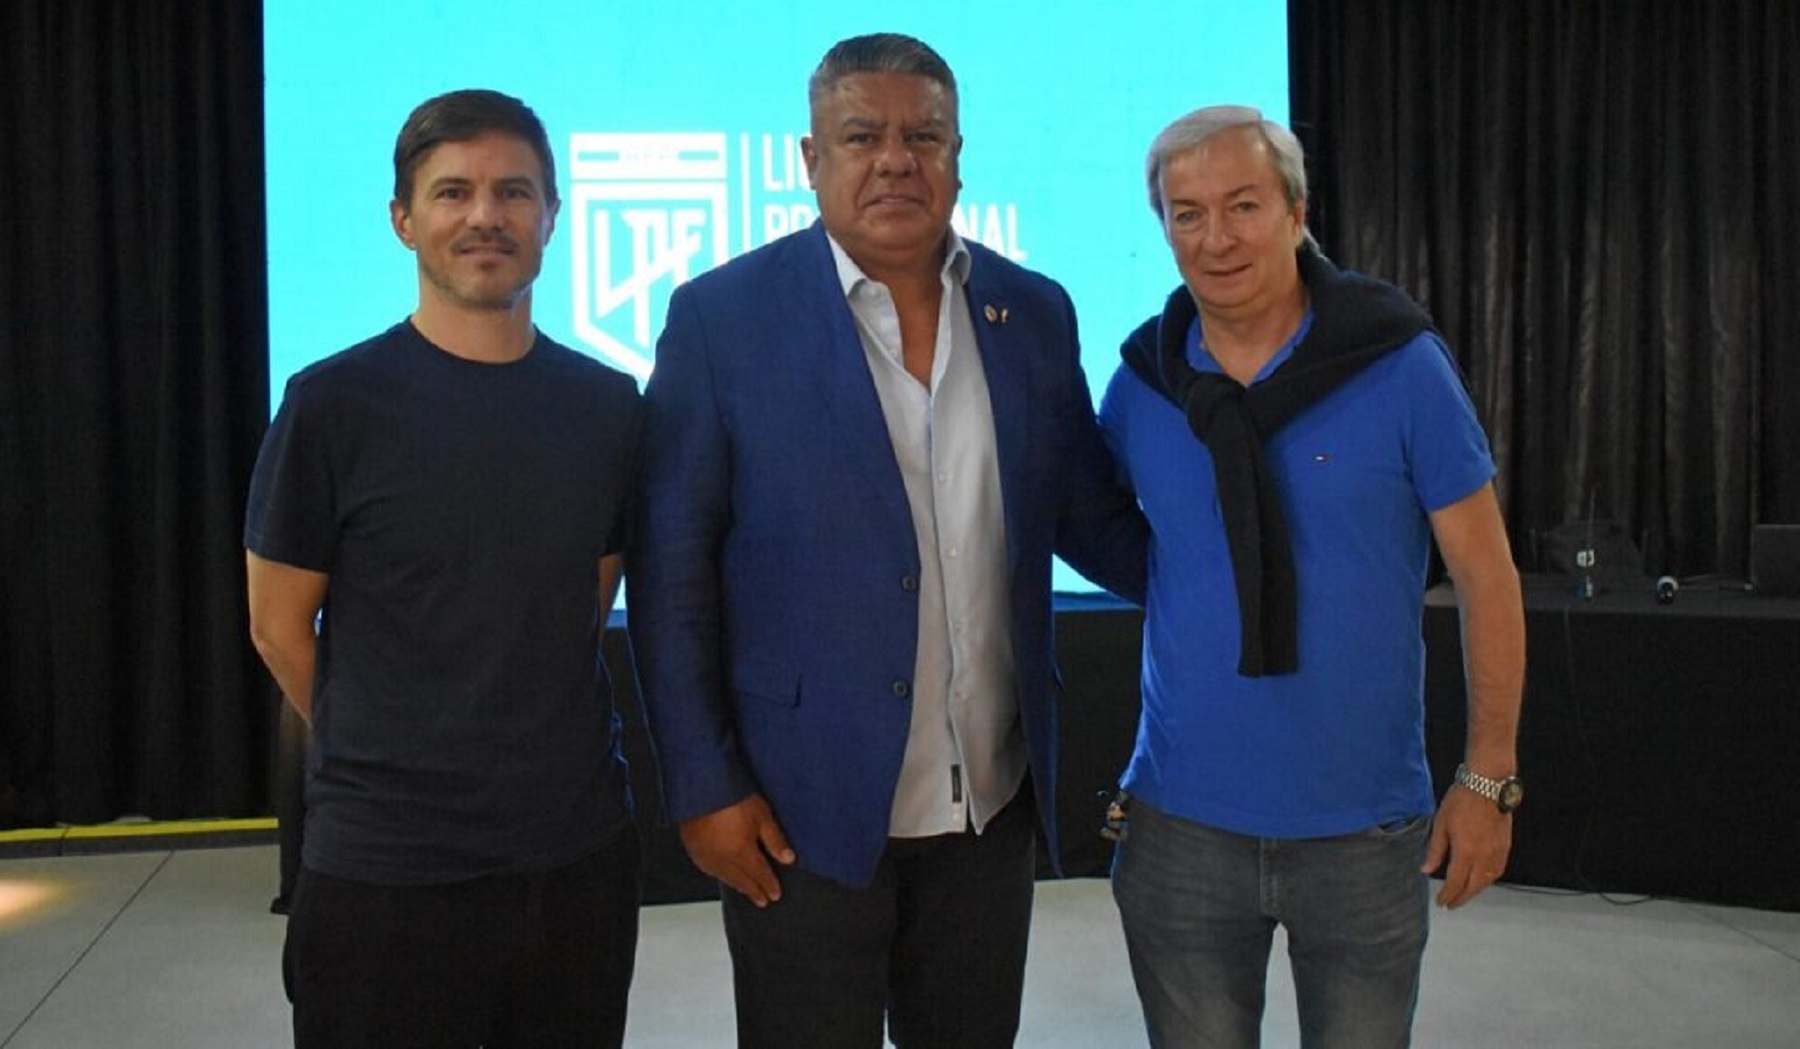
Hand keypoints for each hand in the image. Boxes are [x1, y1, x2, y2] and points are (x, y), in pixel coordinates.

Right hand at [679, 794, 796, 907]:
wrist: (700, 787)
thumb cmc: (731, 796)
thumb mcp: (761, 815)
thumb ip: (774, 839)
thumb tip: (788, 859)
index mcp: (742, 853)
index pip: (760, 875)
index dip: (769, 885)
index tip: (775, 894)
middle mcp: (723, 859)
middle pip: (742, 881)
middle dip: (754, 891)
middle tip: (762, 900)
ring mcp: (707, 856)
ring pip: (725, 878)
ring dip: (738, 886)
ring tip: (746, 891)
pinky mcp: (694, 849)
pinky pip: (709, 870)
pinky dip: (720, 876)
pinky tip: (722, 875)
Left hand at [1421, 786, 1513, 908]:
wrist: (1487, 785)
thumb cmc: (1461, 801)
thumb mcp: (1440, 824)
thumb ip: (1435, 850)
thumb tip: (1426, 869)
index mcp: (1466, 852)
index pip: (1456, 882)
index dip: (1447, 895)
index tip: (1440, 902)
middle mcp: (1484, 856)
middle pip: (1473, 887)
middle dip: (1461, 898)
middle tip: (1451, 905)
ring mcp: (1497, 852)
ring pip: (1487, 881)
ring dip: (1475, 891)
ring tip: (1464, 894)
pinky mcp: (1506, 847)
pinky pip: (1497, 871)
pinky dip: (1487, 880)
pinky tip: (1481, 880)